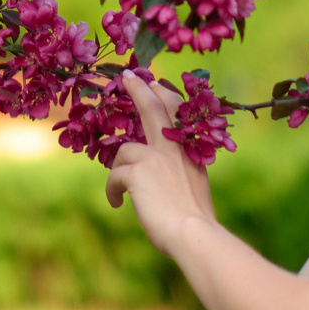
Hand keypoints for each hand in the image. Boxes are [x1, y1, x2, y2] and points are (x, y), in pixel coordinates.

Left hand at [103, 73, 216, 256]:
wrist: (192, 233)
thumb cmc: (195, 220)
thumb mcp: (194, 189)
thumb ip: (181, 175)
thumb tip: (160, 179)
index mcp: (190, 152)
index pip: (177, 114)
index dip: (165, 96)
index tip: (157, 83)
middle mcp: (173, 148)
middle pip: (153, 107)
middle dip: (140, 88)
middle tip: (128, 76)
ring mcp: (155, 157)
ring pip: (124, 150)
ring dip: (119, 170)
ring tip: (120, 193)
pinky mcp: (137, 171)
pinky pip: (114, 176)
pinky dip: (113, 190)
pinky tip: (117, 204)